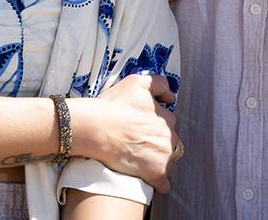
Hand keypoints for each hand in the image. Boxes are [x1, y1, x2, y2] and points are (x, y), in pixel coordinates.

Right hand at [69, 74, 178, 192]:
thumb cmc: (113, 106)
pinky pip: (163, 185)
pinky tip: (142, 177)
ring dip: (156, 164)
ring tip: (136, 161)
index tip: (139, 131)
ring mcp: (165, 158)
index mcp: (168, 119)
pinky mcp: (156, 175)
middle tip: (136, 146)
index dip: (152, 129)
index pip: (167, 127)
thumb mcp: (137, 82)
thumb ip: (159, 84)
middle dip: (155, 147)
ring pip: (167, 165)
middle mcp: (171, 138)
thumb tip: (171, 97)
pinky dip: (155, 183)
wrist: (96, 128)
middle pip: (169, 147)